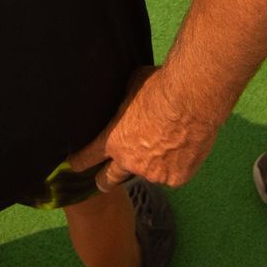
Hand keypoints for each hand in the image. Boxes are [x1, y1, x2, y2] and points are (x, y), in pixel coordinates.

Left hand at [70, 66, 223, 189]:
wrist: (191, 98)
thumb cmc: (160, 86)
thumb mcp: (131, 89)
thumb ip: (124, 104)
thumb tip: (124, 100)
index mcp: (113, 140)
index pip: (87, 158)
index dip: (79, 162)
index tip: (74, 165)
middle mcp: (129, 162)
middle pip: (108, 180)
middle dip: (104, 179)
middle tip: (105, 178)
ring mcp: (154, 173)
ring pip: (149, 173)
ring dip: (152, 164)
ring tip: (168, 140)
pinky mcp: (176, 178)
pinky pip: (173, 174)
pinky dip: (177, 164)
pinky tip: (184, 145)